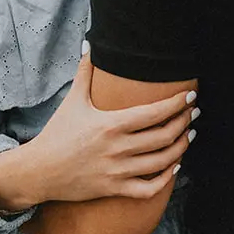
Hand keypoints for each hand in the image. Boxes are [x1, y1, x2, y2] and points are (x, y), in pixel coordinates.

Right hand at [0, 49, 196, 209]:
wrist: (39, 171)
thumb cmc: (57, 134)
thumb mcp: (72, 101)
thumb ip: (85, 72)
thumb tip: (89, 44)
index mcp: (110, 124)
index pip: (153, 113)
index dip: (177, 104)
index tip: (190, 96)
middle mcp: (117, 148)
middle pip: (164, 136)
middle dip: (184, 123)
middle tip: (194, 113)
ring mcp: (117, 171)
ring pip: (162, 162)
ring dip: (181, 148)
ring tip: (189, 135)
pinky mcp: (114, 189)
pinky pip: (148, 189)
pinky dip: (165, 178)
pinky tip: (173, 166)